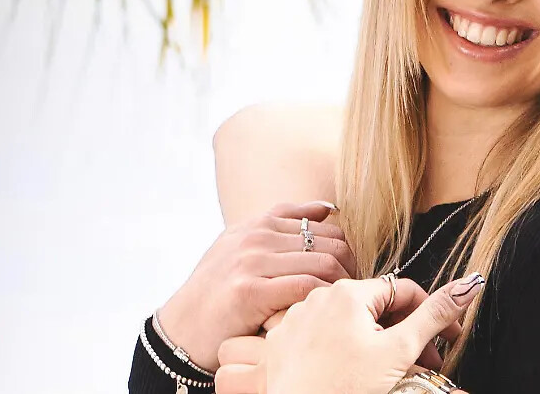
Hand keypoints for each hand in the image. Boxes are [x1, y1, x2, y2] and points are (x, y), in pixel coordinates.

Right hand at [157, 201, 354, 370]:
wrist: (179, 331)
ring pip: (324, 261)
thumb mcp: (240, 250)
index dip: (344, 244)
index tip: (352, 266)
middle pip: (329, 240)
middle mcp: (255, 236)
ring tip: (349, 301)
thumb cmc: (216, 296)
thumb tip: (326, 209)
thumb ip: (278, 229)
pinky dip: (325, 298)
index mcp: (256, 224)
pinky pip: (307, 286)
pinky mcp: (250, 290)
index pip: (320, 221)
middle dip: (351, 264)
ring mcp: (251, 261)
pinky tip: (328, 312)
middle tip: (360, 287)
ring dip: (344, 283)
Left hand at [264, 273, 483, 393]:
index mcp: (348, 292)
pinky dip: (342, 348)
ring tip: (387, 372)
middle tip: (423, 363)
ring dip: (374, 341)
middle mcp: (318, 296)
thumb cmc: (344, 389)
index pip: (404, 291)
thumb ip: (435, 315)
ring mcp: (297, 317)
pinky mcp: (282, 340)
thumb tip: (469, 285)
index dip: (431, 314)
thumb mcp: (399, 350)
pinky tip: (351, 371)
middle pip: (376, 307)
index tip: (448, 338)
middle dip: (403, 333)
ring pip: (349, 321)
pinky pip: (322, 335)